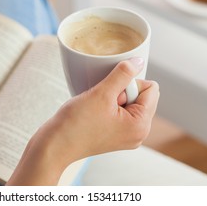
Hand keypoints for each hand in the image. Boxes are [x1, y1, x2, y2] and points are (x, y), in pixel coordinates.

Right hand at [7, 58, 159, 184]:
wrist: (55, 145)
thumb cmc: (76, 124)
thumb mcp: (102, 93)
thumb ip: (123, 74)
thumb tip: (139, 61)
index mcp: (141, 125)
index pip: (151, 88)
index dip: (129, 84)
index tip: (109, 95)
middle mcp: (139, 133)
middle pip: (142, 95)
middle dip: (122, 92)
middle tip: (101, 102)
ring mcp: (127, 135)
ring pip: (129, 102)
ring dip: (113, 98)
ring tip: (96, 108)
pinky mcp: (116, 135)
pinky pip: (120, 111)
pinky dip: (108, 106)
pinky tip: (94, 112)